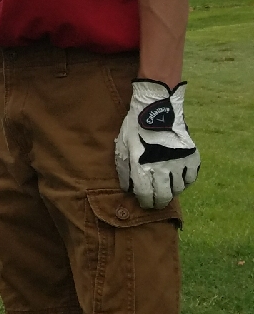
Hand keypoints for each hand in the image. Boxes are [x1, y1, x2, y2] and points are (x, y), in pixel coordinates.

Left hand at [115, 79, 199, 209]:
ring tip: (166, 189)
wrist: (156, 110)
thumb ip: (123, 169)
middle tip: (156, 203)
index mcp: (142, 166)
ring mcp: (179, 163)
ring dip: (171, 191)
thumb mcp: (122, 147)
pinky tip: (179, 179)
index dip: (145, 202)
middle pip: (163, 196)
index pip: (145, 194)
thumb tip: (126, 188)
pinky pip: (191, 177)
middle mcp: (162, 168)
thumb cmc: (135, 128)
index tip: (144, 203)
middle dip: (158, 202)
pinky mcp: (191, 157)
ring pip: (178, 189)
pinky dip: (185, 181)